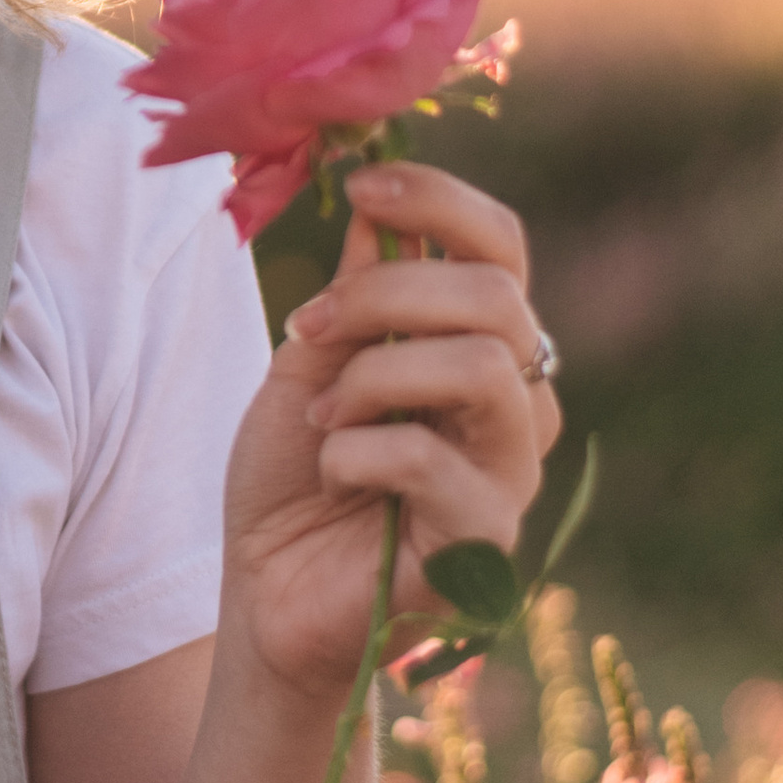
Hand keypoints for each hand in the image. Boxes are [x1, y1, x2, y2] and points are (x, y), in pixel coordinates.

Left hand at [218, 160, 561, 702]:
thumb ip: (353, 289)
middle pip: (496, 297)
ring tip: (322, 415)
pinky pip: (432, 459)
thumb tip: (375, 192)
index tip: (362, 186)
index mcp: (480, 346)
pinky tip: (334, 476)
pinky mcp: (487, 540)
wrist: (266, 596)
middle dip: (385, 293)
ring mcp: (511, 472)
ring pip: (480, 368)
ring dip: (375, 375)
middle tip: (308, 327)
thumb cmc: (293, 480)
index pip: (502, 247)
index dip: (440, 200)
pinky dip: (357, 453)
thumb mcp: (309, 364)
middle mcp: (516, 402)